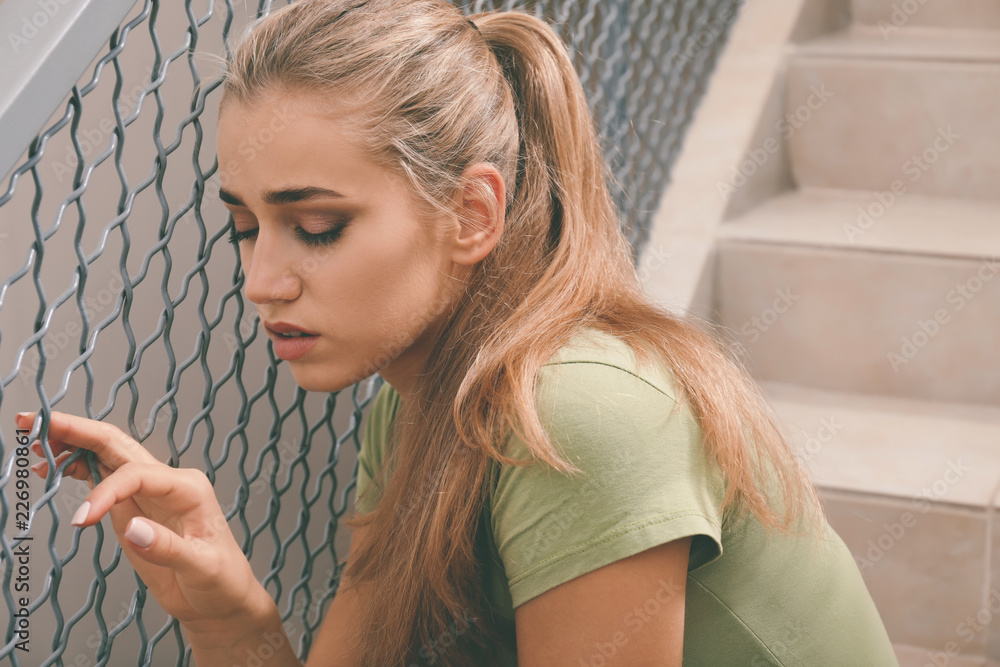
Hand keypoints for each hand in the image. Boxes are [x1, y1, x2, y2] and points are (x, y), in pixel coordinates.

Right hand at [17, 411, 269, 631]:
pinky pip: (104, 477)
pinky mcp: (135, 505)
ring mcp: (150, 491)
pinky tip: (54, 465)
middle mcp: (168, 481)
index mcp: (188, 489)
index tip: (80, 520)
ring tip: (35, 439)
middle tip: (34, 421)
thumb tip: (132, 528)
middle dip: (76, 431)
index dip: (104, 493)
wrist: (221, 598)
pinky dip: (78, 467)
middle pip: (117, 445)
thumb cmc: (220, 579)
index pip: (137, 475)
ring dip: (72, 443)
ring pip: (108, 455)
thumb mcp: (201, 568)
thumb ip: (167, 548)